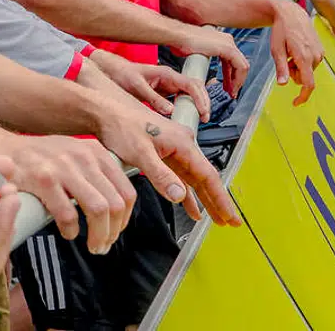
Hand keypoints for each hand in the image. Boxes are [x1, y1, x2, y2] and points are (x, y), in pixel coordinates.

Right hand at [3, 135, 134, 254]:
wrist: (0, 150)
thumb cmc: (38, 158)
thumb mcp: (73, 152)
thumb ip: (95, 171)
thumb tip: (117, 204)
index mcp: (94, 152)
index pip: (127, 191)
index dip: (125, 219)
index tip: (115, 230)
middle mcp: (82, 156)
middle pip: (115, 204)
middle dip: (113, 232)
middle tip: (103, 245)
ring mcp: (63, 166)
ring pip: (98, 210)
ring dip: (98, 235)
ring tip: (92, 246)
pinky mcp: (43, 179)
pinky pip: (68, 213)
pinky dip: (71, 230)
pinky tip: (67, 232)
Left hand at [90, 88, 242, 226]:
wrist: (104, 112)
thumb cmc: (120, 126)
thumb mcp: (140, 153)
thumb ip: (161, 176)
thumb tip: (179, 196)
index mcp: (182, 142)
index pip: (208, 176)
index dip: (220, 199)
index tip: (230, 217)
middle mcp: (182, 144)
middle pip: (205, 178)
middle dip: (218, 201)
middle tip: (230, 222)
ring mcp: (173, 148)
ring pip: (193, 179)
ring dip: (204, 199)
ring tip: (216, 219)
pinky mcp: (162, 153)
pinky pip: (180, 177)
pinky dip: (186, 193)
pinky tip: (190, 208)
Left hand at [102, 57, 212, 122]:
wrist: (109, 70)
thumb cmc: (121, 74)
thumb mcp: (137, 87)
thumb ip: (153, 98)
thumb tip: (170, 111)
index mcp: (166, 74)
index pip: (191, 85)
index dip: (200, 99)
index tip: (203, 112)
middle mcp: (169, 79)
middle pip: (194, 89)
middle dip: (202, 103)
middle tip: (204, 119)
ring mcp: (167, 86)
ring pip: (188, 95)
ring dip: (195, 106)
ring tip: (198, 121)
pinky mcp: (162, 93)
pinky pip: (179, 100)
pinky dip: (184, 108)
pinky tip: (184, 119)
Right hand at [170, 26, 249, 99]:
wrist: (177, 37)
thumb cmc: (181, 43)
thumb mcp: (196, 53)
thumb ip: (203, 59)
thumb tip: (200, 68)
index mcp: (221, 40)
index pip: (232, 61)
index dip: (230, 75)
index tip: (227, 86)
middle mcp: (227, 40)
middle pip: (239, 64)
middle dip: (235, 80)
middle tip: (231, 91)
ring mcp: (229, 43)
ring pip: (242, 66)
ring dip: (238, 81)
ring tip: (231, 92)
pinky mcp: (228, 48)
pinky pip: (240, 67)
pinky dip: (238, 79)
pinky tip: (231, 87)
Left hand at [269, 0, 323, 105]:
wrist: (292, 13)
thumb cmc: (281, 31)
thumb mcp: (276, 50)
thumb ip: (281, 68)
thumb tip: (283, 85)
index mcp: (304, 58)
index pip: (308, 84)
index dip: (303, 96)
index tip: (295, 103)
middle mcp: (316, 56)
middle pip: (305, 77)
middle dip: (294, 74)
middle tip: (284, 60)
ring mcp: (320, 52)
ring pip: (308, 70)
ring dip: (298, 67)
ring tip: (289, 52)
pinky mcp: (321, 49)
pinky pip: (312, 62)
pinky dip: (303, 61)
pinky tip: (296, 49)